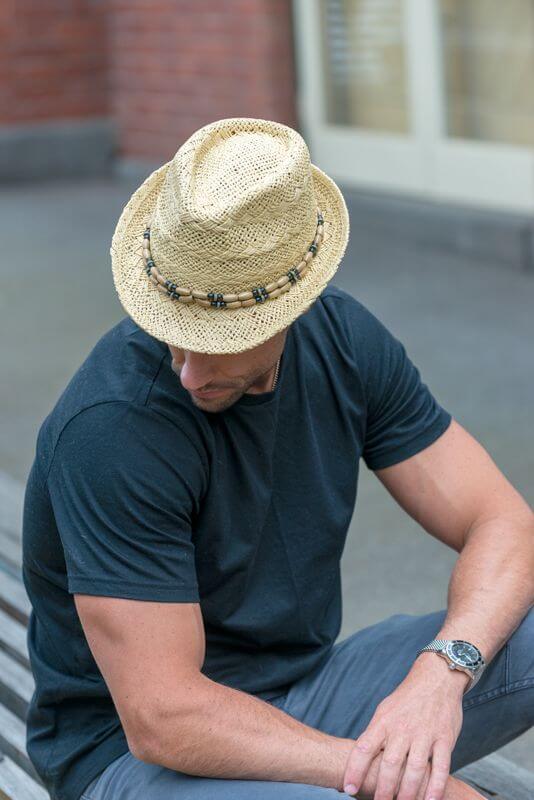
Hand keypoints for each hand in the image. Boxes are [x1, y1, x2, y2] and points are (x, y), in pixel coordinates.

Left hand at [341, 654, 468, 799]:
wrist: (436, 679)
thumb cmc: (406, 699)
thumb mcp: (384, 711)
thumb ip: (375, 734)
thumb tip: (360, 760)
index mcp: (384, 721)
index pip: (364, 747)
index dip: (355, 769)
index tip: (348, 787)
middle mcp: (403, 728)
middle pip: (390, 763)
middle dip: (383, 789)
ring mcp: (425, 734)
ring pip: (415, 769)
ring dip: (408, 792)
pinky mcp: (445, 738)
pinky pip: (441, 767)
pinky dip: (436, 787)